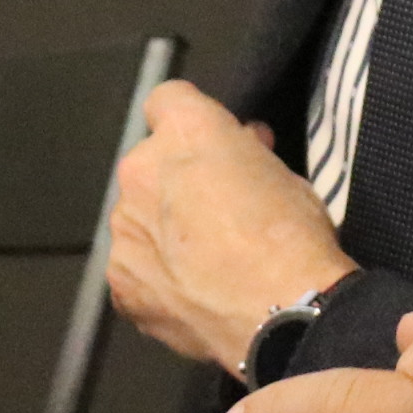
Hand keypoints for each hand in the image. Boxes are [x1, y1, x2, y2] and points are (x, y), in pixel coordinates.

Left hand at [103, 79, 354, 371]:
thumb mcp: (286, 174)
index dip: (191, 121)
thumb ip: (248, 154)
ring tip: (203, 264)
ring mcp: (124, 228)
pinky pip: (135, 268)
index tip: (214, 146)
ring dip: (162, 230)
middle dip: (176, 180)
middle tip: (216, 212)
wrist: (281, 313)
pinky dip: (156, 277)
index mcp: (185, 131)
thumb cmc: (293, 237)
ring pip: (138, 217)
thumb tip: (243, 148)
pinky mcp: (119, 281)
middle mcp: (141, 170)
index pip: (168, 99)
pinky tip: (189, 295)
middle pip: (150, 164)